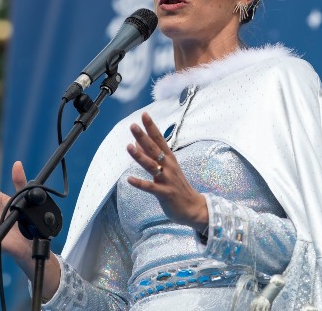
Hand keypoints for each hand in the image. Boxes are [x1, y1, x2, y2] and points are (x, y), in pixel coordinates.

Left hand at [126, 112, 207, 231]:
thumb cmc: (177, 186)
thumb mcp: (166, 168)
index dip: (151, 127)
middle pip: (154, 149)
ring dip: (140, 156)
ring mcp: (167, 179)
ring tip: (128, 147)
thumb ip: (151, 155)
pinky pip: (150, 188)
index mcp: (170, 159)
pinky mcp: (165, 193)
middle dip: (143, 137)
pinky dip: (140, 183)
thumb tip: (136, 142)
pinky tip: (129, 179)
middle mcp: (169, 166)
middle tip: (133, 126)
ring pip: (151, 165)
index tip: (144, 115)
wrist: (193, 207)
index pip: (159, 139)